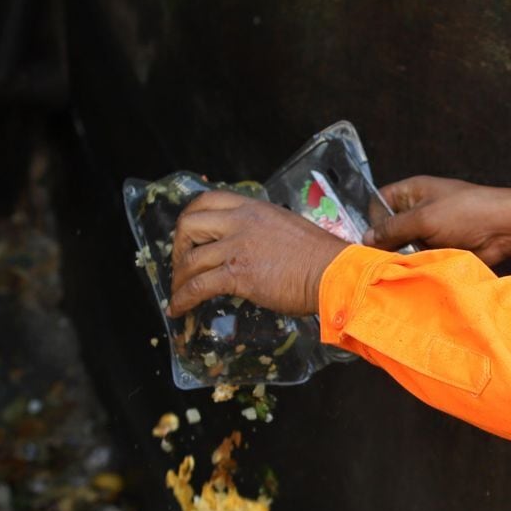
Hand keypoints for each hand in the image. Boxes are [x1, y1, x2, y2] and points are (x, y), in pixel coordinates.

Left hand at [168, 191, 350, 317]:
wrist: (333, 273)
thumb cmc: (320, 256)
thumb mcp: (286, 228)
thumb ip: (262, 231)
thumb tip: (250, 248)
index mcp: (253, 208)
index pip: (207, 200)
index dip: (190, 219)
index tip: (189, 237)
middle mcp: (240, 222)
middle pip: (189, 224)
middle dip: (177, 247)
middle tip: (181, 266)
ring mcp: (237, 247)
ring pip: (190, 259)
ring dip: (178, 279)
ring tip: (177, 294)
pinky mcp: (237, 274)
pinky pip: (198, 286)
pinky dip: (182, 299)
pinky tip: (178, 310)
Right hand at [366, 177, 510, 265]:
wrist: (503, 230)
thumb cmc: (466, 213)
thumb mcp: (424, 218)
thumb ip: (392, 228)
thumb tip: (366, 238)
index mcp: (412, 192)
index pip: (379, 202)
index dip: (374, 219)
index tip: (371, 238)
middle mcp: (417, 210)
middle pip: (388, 228)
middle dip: (385, 242)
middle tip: (380, 258)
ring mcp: (427, 231)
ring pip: (401, 246)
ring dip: (401, 256)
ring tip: (397, 267)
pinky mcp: (437, 249)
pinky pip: (417, 258)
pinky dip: (414, 265)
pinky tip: (411, 272)